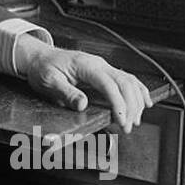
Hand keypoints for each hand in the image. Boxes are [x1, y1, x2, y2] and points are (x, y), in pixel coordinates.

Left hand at [14, 37, 152, 132]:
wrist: (39, 57)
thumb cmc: (43, 68)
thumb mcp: (49, 81)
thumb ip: (66, 92)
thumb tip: (82, 104)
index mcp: (85, 65)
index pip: (109, 84)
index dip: (118, 104)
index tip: (121, 121)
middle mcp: (98, 64)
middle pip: (125, 83)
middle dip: (131, 106)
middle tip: (128, 126)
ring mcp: (103, 66)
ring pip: (129, 81)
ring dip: (136, 101)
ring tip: (135, 120)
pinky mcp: (104, 71)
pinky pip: (127, 79)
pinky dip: (139, 91)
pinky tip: (145, 102)